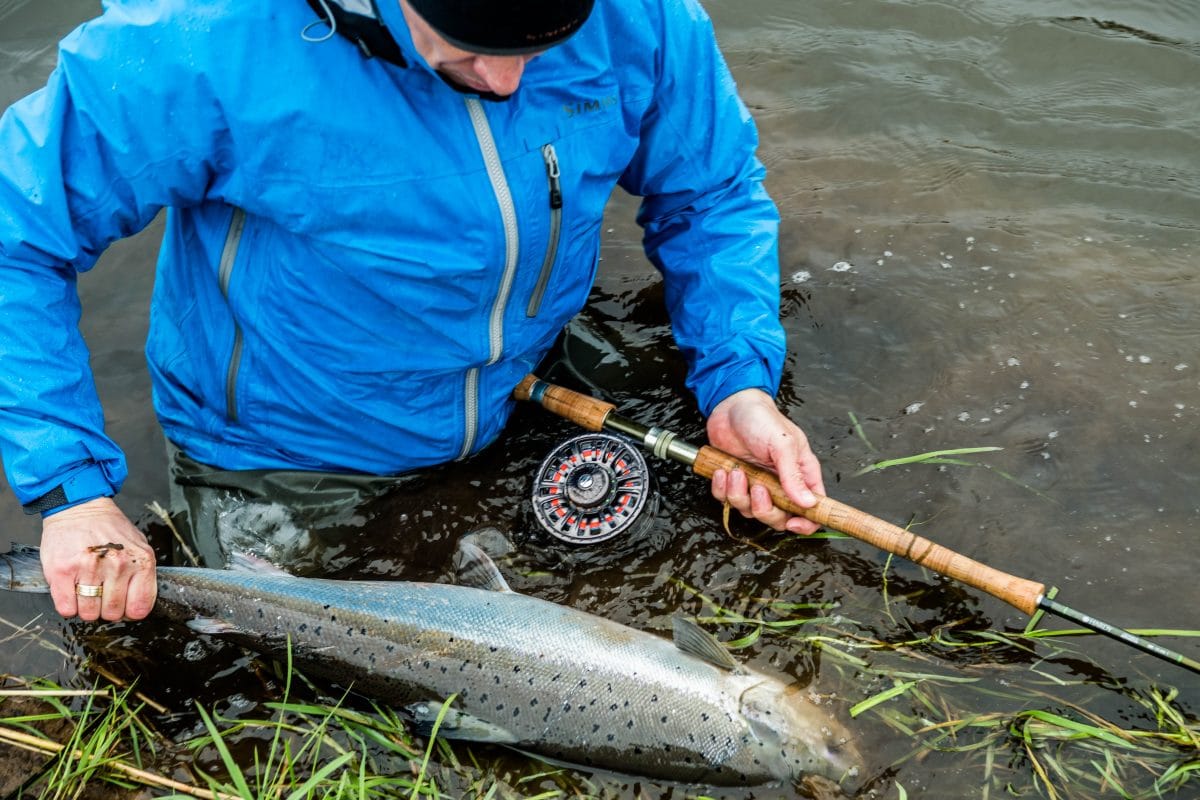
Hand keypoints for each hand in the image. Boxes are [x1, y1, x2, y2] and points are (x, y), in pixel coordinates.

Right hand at [39, 497, 156, 620]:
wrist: (79, 507)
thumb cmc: (109, 528)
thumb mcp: (139, 546)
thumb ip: (143, 574)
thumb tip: (139, 606)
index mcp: (140, 561)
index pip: (139, 608)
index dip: (129, 612)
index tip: (123, 607)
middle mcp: (117, 565)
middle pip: (112, 613)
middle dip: (106, 609)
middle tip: (101, 594)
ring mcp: (89, 568)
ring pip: (89, 614)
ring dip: (86, 608)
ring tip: (86, 590)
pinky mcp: (62, 571)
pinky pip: (66, 609)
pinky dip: (68, 606)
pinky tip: (71, 592)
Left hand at [706, 388, 825, 534]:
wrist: (731, 406)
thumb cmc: (762, 418)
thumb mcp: (782, 443)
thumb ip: (793, 475)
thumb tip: (808, 503)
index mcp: (801, 474)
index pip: (812, 509)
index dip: (806, 523)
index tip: (793, 522)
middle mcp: (781, 484)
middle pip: (779, 518)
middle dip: (766, 510)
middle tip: (758, 489)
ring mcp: (757, 485)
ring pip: (750, 511)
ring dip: (739, 495)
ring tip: (737, 472)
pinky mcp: (736, 482)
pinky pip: (728, 500)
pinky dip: (722, 490)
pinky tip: (723, 471)